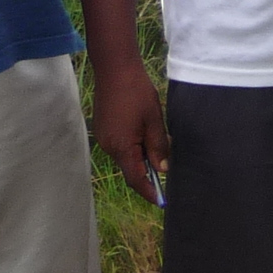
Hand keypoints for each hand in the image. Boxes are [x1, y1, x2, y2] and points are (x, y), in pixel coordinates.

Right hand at [91, 61, 169, 205]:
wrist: (115, 71)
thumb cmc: (137, 93)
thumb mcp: (154, 121)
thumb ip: (158, 147)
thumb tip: (162, 170)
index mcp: (121, 147)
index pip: (135, 178)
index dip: (148, 190)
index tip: (161, 201)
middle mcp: (109, 146)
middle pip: (130, 168)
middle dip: (148, 173)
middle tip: (168, 173)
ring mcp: (104, 138)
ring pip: (126, 156)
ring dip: (142, 158)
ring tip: (161, 150)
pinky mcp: (104, 129)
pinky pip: (122, 146)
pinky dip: (135, 147)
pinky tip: (147, 136)